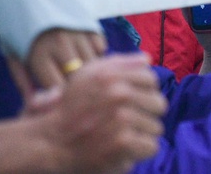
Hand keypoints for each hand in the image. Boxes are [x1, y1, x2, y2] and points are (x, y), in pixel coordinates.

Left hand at [8, 29, 106, 95]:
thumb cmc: (17, 25)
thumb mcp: (12, 53)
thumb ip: (23, 81)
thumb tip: (32, 105)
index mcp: (39, 54)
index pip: (57, 89)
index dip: (59, 100)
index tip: (57, 103)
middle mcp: (61, 44)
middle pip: (79, 80)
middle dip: (75, 90)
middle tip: (70, 95)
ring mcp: (79, 33)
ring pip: (94, 66)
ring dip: (88, 75)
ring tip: (79, 79)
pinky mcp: (91, 25)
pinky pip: (101, 50)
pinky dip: (96, 58)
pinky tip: (84, 58)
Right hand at [30, 53, 166, 173]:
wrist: (52, 142)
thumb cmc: (70, 108)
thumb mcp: (88, 75)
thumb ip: (119, 64)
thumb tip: (147, 59)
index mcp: (112, 75)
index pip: (151, 80)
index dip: (145, 93)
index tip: (133, 103)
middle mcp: (119, 93)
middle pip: (159, 104)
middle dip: (146, 114)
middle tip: (128, 122)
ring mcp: (122, 118)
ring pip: (156, 127)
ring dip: (141, 134)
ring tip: (122, 135)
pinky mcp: (123, 142)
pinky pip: (151, 146)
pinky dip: (139, 151)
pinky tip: (124, 149)